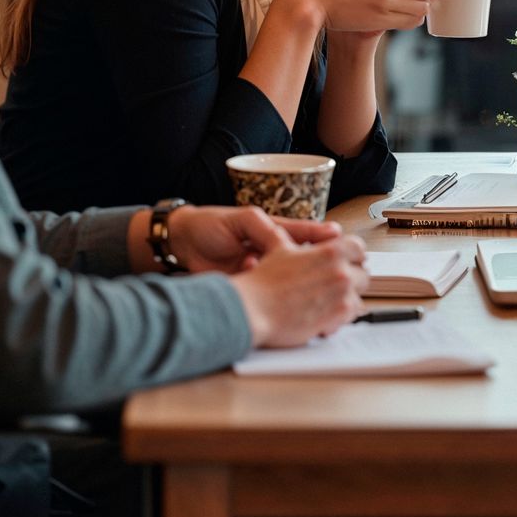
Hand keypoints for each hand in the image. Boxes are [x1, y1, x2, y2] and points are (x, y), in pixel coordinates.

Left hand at [162, 205, 344, 276]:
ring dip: (296, 282)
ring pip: (289, 280)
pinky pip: (268, 294)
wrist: (181, 244)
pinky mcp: (250, 288)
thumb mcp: (236, 219)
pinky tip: (274, 293)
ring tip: (304, 283)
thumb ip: (257, 223)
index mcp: (273, 233)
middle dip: (317, 265)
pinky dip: (274, 296)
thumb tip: (276, 233)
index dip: (320, 237)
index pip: (303, 235)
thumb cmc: (209, 225)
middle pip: (303, 260)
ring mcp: (263, 272)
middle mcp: (272, 253)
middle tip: (330, 266)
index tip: (336, 237)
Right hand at [236, 234, 369, 349]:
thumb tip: (296, 233)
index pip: (358, 248)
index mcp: (330, 251)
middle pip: (363, 275)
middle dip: (351, 281)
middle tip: (336, 287)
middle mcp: (341, 271)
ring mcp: (342, 295)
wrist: (253, 310)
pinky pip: (350, 317)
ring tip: (327, 305)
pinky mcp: (338, 316)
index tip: (346, 263)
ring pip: (358, 297)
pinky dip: (339, 319)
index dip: (352, 256)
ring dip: (345, 301)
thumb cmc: (263, 281)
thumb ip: (294, 239)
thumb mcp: (278, 249)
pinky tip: (324, 319)